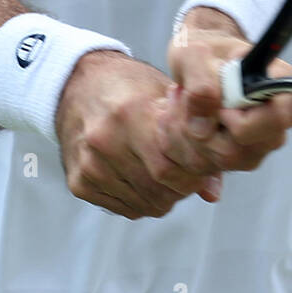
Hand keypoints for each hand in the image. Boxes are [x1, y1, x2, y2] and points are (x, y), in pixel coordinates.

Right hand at [55, 49, 222, 220]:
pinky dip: (142, 199)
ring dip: (163, 195)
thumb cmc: (130, 86)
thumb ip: (192, 141)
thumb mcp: (166, 97)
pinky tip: (142, 175)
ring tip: (164, 170)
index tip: (202, 167)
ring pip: (144, 204)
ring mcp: (88, 164)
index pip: (169, 168)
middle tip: (188, 172)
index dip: (193, 174)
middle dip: (182, 188)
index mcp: (129, 113)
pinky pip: (125, 209)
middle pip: (157, 190)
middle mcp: (104, 141)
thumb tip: (213, 192)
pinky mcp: (79, 182)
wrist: (79, 83)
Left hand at [159, 10, 291, 178]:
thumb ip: (200, 83)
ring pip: (224, 161)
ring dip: (189, 134)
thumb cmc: (204, 51)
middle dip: (206, 130)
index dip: (245, 119)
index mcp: (278, 83)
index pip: (280, 117)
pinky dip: (183, 143)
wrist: (196, 60)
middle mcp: (274, 118)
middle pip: (246, 149)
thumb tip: (203, 126)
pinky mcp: (236, 156)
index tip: (221, 105)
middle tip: (189, 97)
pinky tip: (182, 117)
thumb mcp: (193, 53)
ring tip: (182, 102)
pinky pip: (205, 165)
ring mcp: (257, 142)